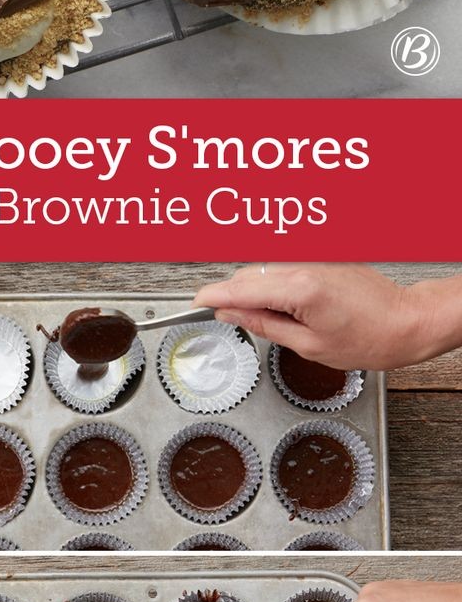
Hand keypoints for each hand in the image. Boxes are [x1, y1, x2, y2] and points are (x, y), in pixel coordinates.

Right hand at [194, 265, 450, 370]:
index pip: (241, 287)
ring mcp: (314, 256)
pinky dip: (273, 283)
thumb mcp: (308, 345)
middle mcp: (304, 263)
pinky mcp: (322, 256)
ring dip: (254, 288)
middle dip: (232, 294)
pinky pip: (284, 266)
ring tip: (263, 318)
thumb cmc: (368, 338)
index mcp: (299, 288)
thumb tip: (232, 313)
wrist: (404, 322)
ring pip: (265, 268)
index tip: (196, 303)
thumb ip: (264, 324)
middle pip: (249, 273)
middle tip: (225, 318)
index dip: (213, 296)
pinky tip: (282, 305)